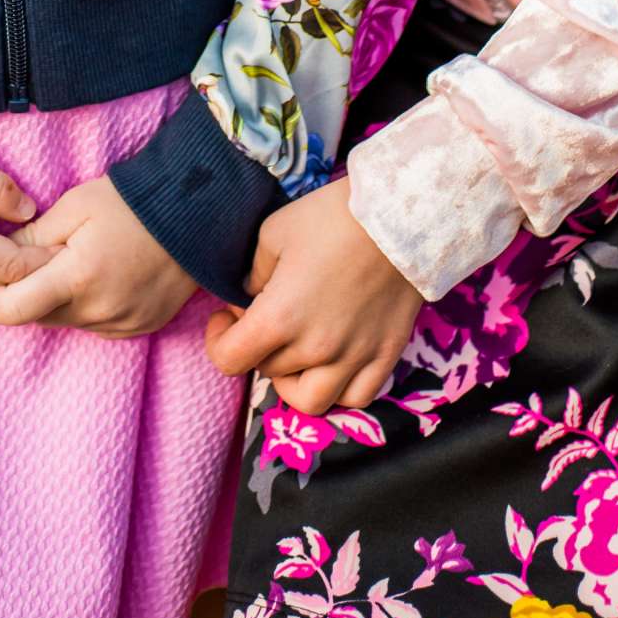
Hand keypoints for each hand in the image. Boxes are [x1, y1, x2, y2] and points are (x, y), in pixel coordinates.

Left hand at [0, 175, 196, 336]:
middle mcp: (98, 311)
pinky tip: (100, 274)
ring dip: (56, 299)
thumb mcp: (73, 206)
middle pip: (36, 316)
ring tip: (74, 259)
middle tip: (31, 258)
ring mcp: (121, 325)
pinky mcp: (138, 328)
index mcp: (76, 278)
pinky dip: (85, 305)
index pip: (10, 310)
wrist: (196, 213)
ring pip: (65, 321)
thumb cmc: (131, 201)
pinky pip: (94, 324)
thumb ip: (31, 236)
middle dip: (23, 293)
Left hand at [204, 174, 420, 412]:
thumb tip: (248, 296)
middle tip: (267, 312)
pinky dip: (338, 389)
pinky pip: (356, 398)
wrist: (398, 217)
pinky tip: (334, 363)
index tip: (228, 315)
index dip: (219, 339)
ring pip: (310, 400)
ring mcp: (354, 358)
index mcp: (280, 318)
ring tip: (296, 352)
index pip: (229, 359)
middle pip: (268, 370)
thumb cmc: (331, 218)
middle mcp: (315, 349)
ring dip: (292, 380)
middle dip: (258, 344)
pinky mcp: (385, 356)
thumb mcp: (274, 233)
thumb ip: (254, 273)